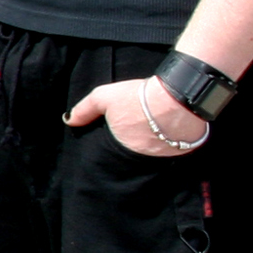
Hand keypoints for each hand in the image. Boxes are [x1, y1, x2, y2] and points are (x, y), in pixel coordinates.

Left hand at [66, 77, 209, 157]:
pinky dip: (173, 142)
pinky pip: (176, 149)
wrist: (177, 96)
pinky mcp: (184, 150)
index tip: (119, 134)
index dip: (115, 144)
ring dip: (154, 144)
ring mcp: (163, 155)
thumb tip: (68, 121)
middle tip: (138, 129)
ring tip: (155, 128)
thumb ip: (85, 110)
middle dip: (134, 145)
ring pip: (155, 152)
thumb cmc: (139, 96)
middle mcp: (141, 156)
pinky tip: (172, 130)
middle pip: (134, 153)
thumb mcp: (105, 97)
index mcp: (121, 146)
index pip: (113, 154)